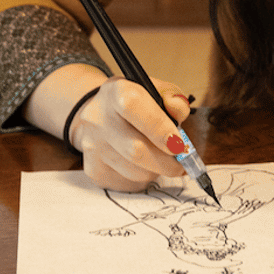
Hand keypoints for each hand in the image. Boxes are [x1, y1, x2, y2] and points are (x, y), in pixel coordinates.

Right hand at [64, 75, 195, 192]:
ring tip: (161, 160)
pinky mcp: (93, 168)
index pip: (132, 106)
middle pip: (134, 150)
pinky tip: (144, 165)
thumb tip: (178, 111)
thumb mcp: (156, 90)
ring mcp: (92, 145)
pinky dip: (143, 177)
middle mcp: (97, 118)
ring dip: (156, 170)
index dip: (158, 127)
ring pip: (134, 172)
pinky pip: (127, 183)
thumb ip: (173, 97)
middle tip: (182, 163)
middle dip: (166, 162)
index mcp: (115, 91)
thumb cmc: (136, 104)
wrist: (100, 114)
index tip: (179, 144)